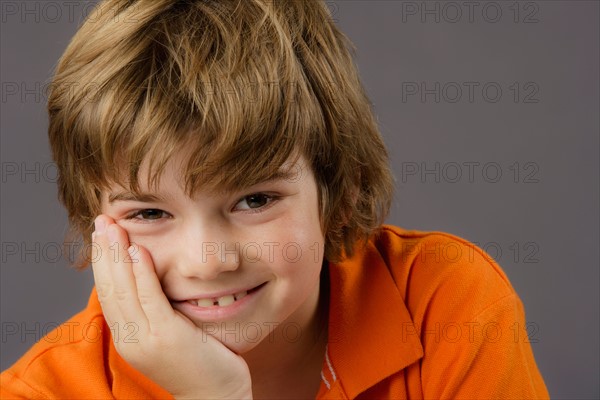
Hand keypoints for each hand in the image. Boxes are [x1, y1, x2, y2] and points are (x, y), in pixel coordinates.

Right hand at [91, 215, 252, 398]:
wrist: (214, 397)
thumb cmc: (198, 362)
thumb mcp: (169, 333)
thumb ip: (156, 309)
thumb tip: (149, 279)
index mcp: (128, 336)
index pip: (108, 292)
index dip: (102, 261)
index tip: (101, 233)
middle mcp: (130, 339)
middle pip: (109, 287)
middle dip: (103, 251)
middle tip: (101, 220)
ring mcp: (145, 339)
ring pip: (123, 289)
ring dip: (115, 254)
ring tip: (111, 226)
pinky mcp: (166, 337)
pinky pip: (149, 298)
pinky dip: (140, 272)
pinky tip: (136, 249)